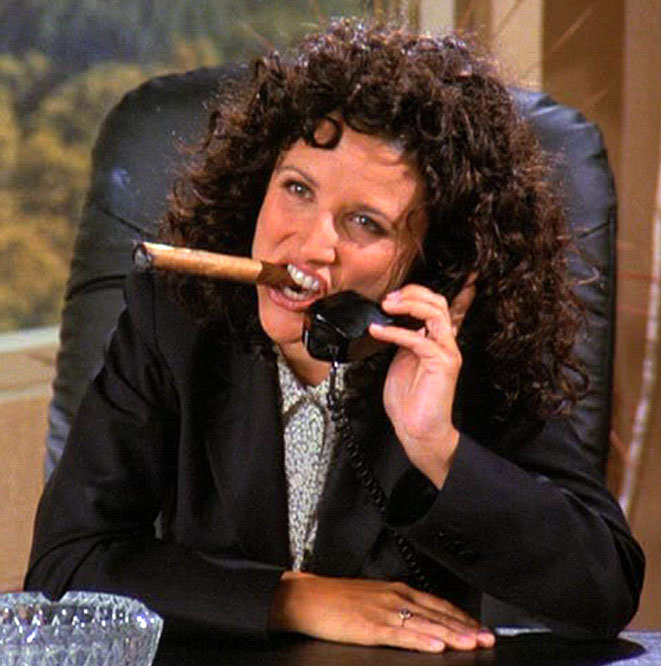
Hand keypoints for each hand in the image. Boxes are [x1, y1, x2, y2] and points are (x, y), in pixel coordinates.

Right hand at [269, 572, 494, 652]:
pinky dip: (422, 641)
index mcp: (395, 591)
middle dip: (465, 627)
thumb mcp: (370, 598)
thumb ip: (394, 607)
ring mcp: (383, 611)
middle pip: (437, 614)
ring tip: (472, 644)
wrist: (307, 597)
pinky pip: (401, 635)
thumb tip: (416, 621)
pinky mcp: (370, 627)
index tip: (479, 627)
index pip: (436, 604)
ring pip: (425, 624)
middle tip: (488, 638)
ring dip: (452, 635)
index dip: (460, 616)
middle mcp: (394, 597)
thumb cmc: (334, 599)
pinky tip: (437, 646)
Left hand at [369, 277, 476, 487]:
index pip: (452, 310)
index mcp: (438, 342)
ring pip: (435, 312)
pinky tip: (378, 330)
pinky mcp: (441, 362)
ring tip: (388, 305)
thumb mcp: (401, 361)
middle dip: (414, 292)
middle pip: (439, 302)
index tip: (466, 277)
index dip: (459, 292)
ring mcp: (447, 351)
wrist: (416, 430)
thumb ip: (403, 340)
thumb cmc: (409, 401)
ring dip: (409, 303)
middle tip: (390, 297)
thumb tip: (390, 320)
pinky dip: (394, 331)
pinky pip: (417, 338)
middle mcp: (446, 343)